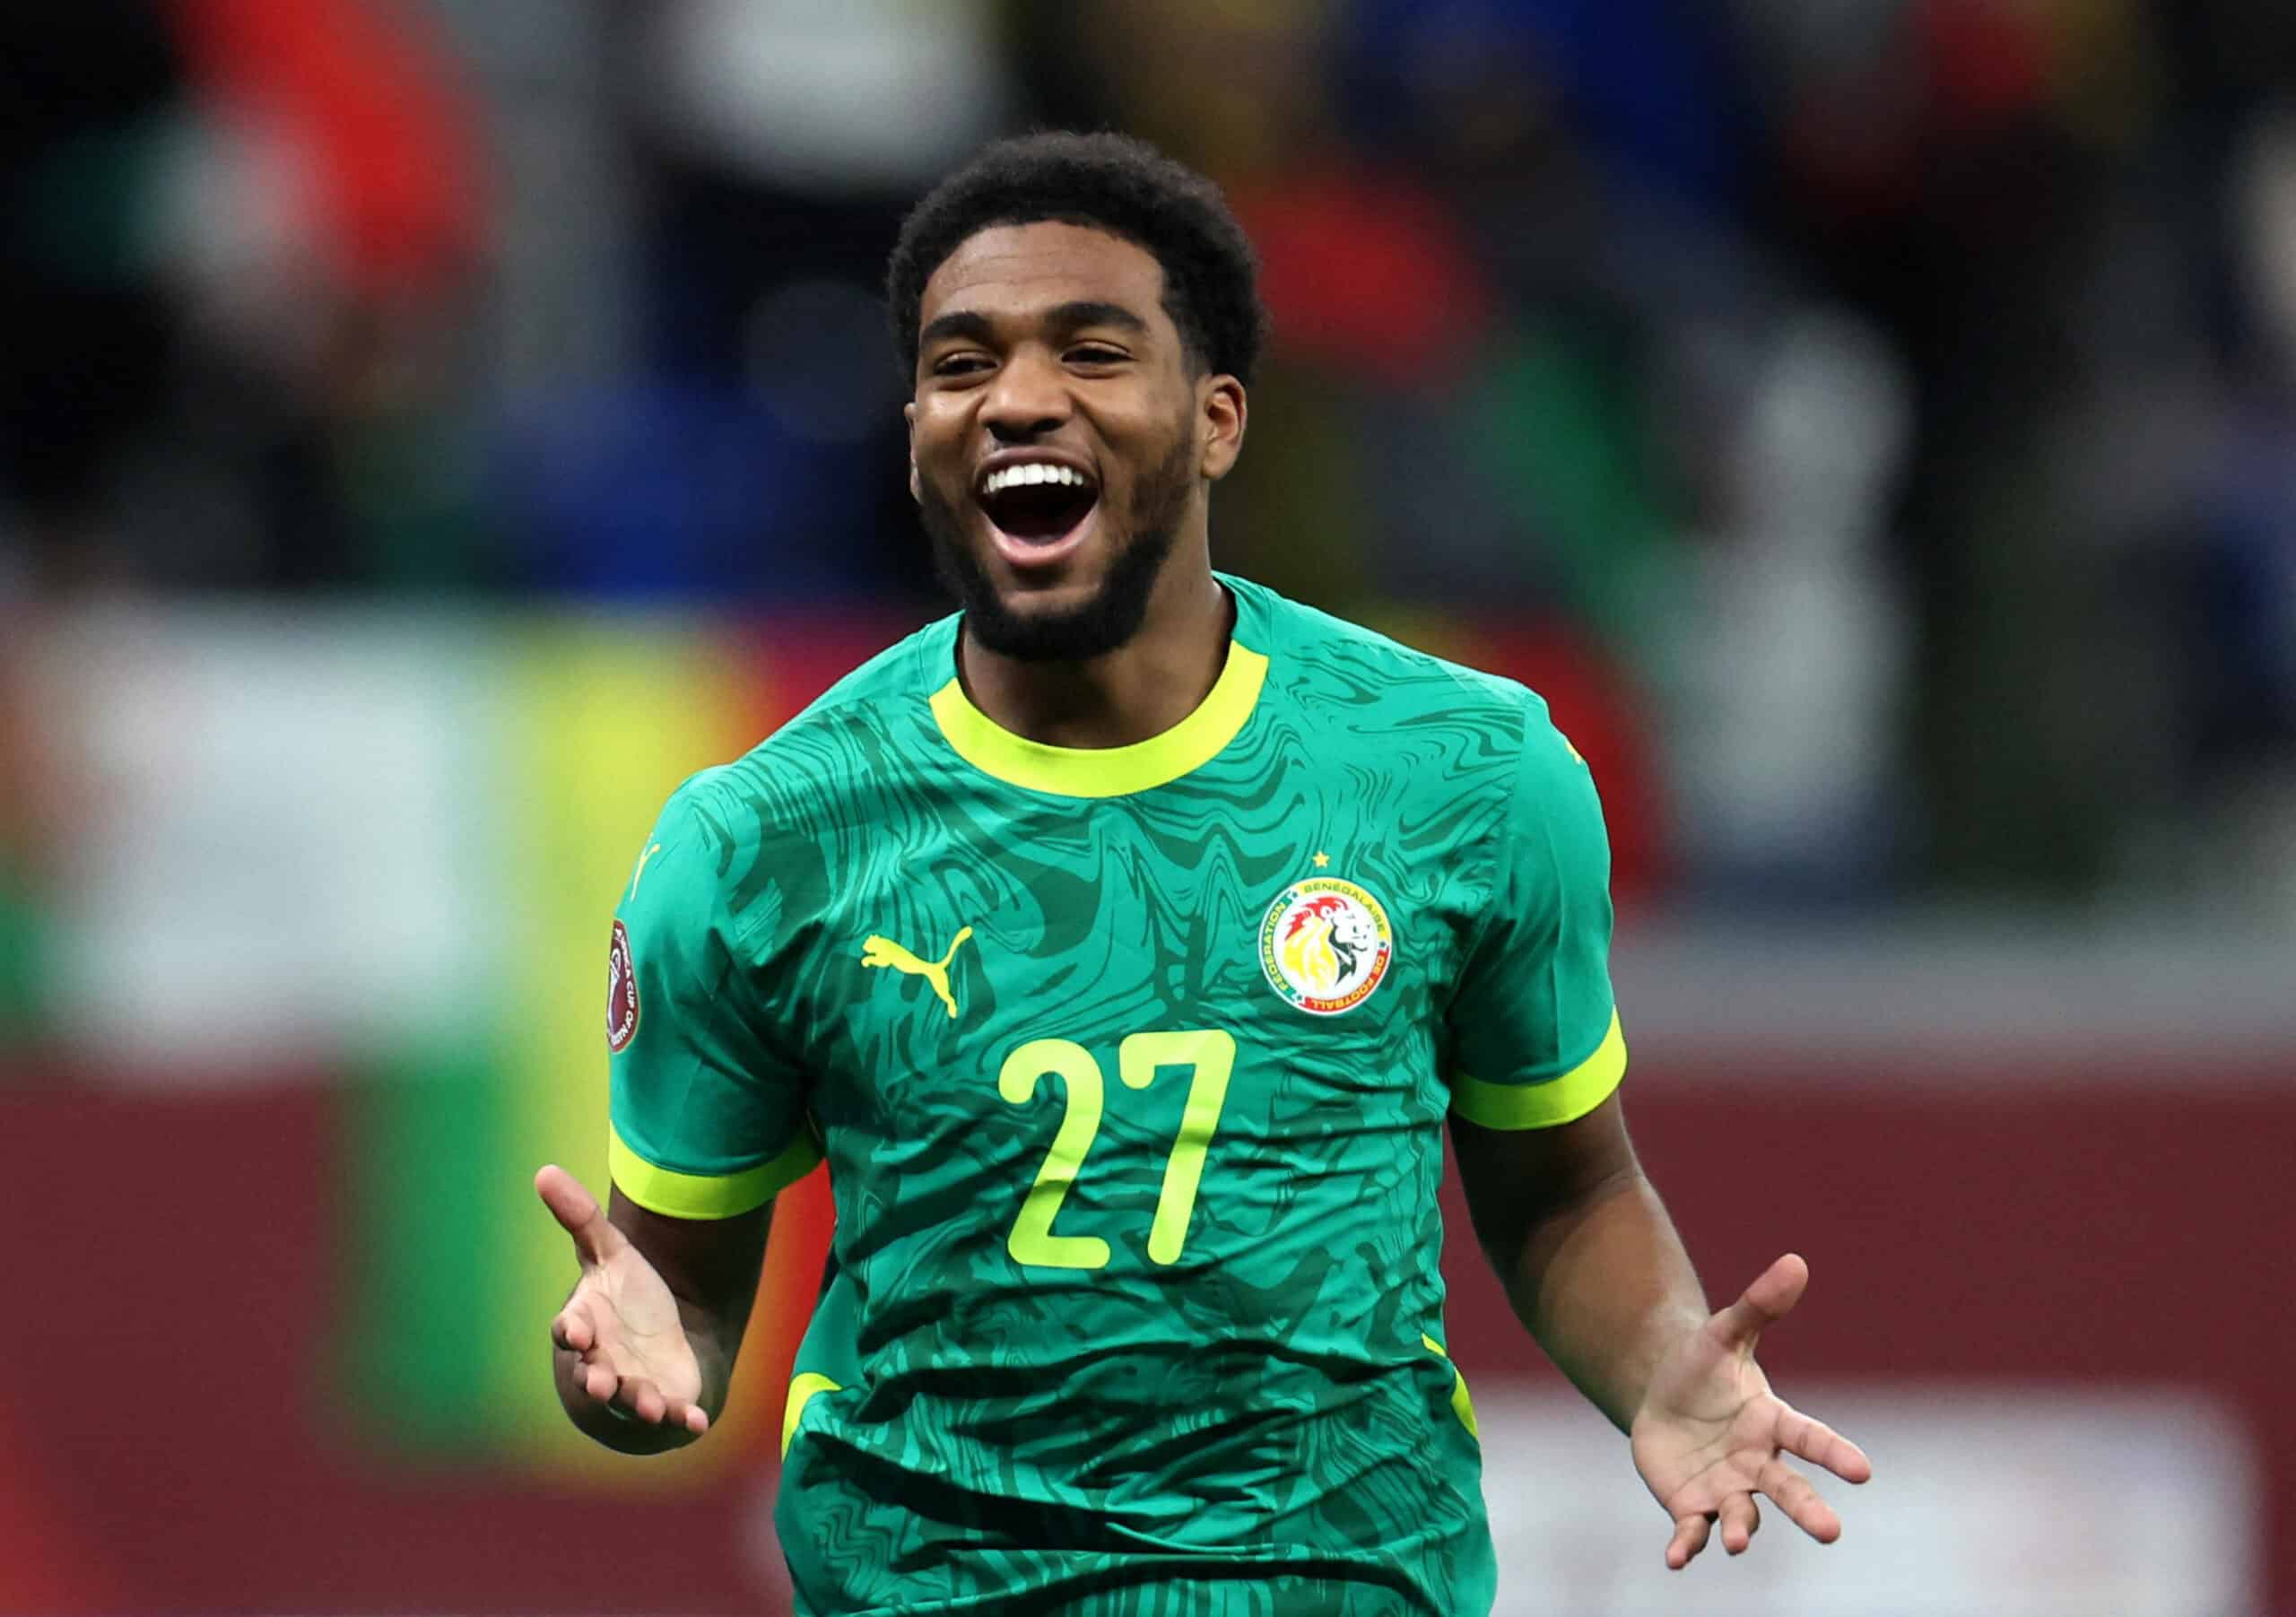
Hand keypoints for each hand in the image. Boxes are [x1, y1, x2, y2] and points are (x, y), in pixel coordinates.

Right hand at [537, 1164, 710, 1438]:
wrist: (656, 1340)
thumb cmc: (624, 1297)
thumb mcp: (609, 1253)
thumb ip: (581, 1219)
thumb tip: (543, 1170)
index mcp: (587, 1327)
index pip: (572, 1330)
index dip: (573, 1331)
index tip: (575, 1329)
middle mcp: (604, 1363)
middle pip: (595, 1374)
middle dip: (597, 1378)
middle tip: (600, 1380)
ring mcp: (635, 1386)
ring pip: (633, 1400)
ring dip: (640, 1402)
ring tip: (651, 1405)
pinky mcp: (668, 1402)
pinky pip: (676, 1417)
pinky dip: (685, 1421)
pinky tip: (698, 1422)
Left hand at [1629, 1253, 1870, 1568]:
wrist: (1663, 1397)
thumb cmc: (1703, 1367)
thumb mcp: (1725, 1333)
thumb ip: (1759, 1305)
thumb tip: (1796, 1261)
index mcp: (1772, 1422)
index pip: (1811, 1437)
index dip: (1835, 1453)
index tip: (1864, 1470)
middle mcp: (1757, 1463)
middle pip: (1787, 1489)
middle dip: (1808, 1509)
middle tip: (1832, 1532)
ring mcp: (1726, 1489)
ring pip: (1742, 1515)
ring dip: (1741, 1529)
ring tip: (1738, 1542)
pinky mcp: (1691, 1505)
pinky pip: (1692, 1530)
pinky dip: (1687, 1545)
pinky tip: (1676, 1559)